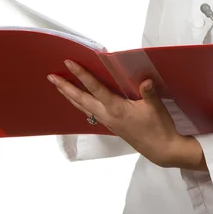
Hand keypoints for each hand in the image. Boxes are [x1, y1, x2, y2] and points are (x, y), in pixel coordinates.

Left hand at [48, 60, 187, 167]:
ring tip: (59, 87)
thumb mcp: (157, 108)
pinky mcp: (110, 125)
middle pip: (81, 99)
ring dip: (70, 96)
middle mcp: (107, 115)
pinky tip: (78, 101)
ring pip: (83, 107)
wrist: (161, 150)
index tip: (69, 63)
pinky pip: (89, 112)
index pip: (95, 88)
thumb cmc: (159, 127)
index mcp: (116, 108)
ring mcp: (107, 121)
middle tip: (51, 77)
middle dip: (65, 87)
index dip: (82, 75)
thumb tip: (146, 80)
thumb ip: (149, 93)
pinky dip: (80, 104)